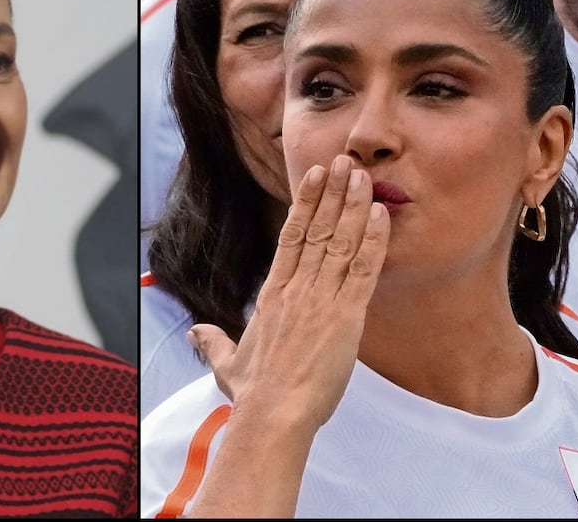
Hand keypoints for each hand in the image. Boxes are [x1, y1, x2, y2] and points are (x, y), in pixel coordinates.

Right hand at [188, 155, 389, 434]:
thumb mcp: (227, 363)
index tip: (315, 176)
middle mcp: (297, 289)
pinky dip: (374, 242)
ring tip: (363, 176)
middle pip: (318, 230)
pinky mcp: (345, 317)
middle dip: (333, 193)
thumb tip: (196, 333)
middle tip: (345, 162)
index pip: (291, 237)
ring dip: (354, 206)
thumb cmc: (254, 393)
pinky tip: (381, 216)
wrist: (273, 414)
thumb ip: (213, 343)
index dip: (305, 203)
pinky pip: (362, 271)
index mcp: (273, 294)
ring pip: (340, 242)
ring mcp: (321, 300)